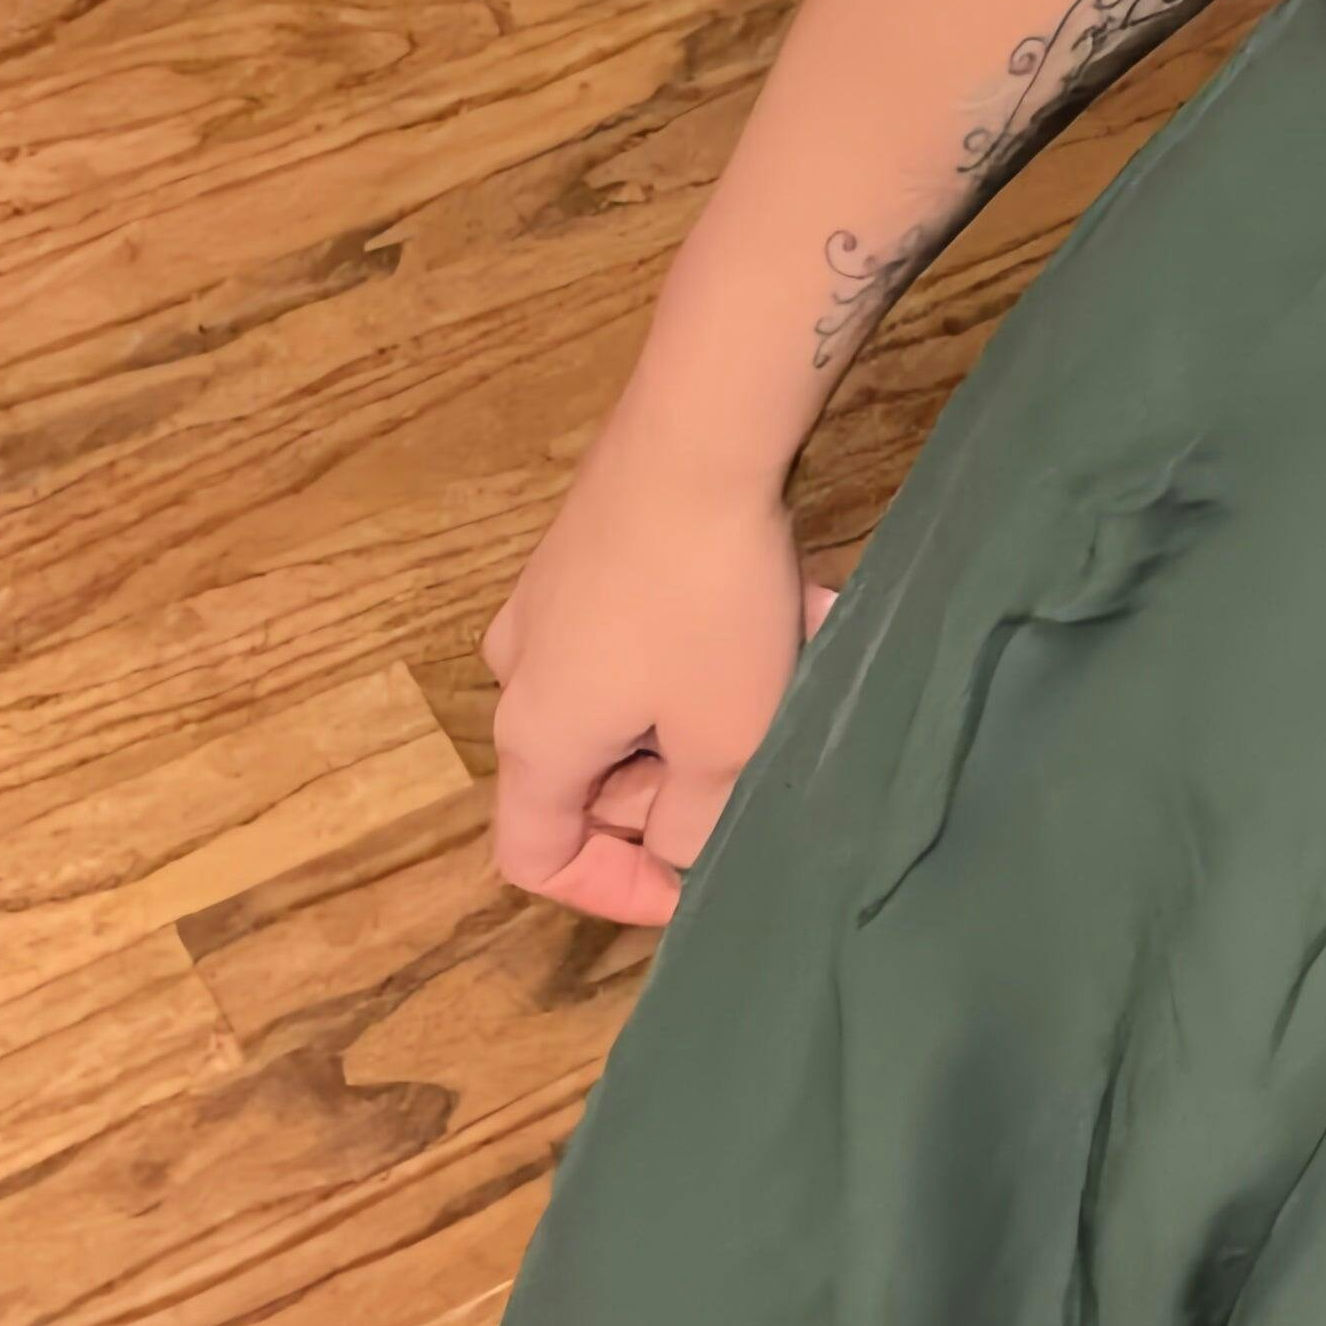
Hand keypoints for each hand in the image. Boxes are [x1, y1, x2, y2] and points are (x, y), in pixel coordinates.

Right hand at [483, 420, 840, 927]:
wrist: (698, 436)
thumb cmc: (709, 604)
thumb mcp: (724, 744)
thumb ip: (696, 824)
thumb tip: (678, 846)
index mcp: (536, 740)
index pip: (532, 855)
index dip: (611, 889)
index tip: (694, 878)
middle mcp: (522, 673)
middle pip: (593, 777)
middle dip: (688, 781)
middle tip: (770, 755)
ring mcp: (549, 605)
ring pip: (635, 700)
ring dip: (717, 704)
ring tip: (803, 666)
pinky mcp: (589, 553)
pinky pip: (646, 634)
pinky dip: (711, 646)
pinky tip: (793, 605)